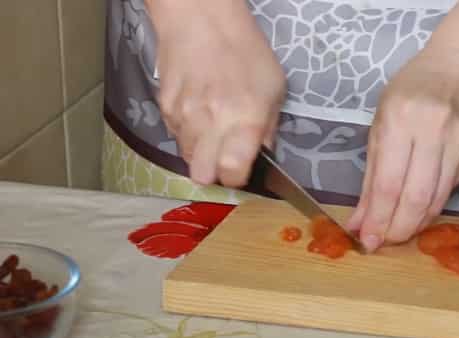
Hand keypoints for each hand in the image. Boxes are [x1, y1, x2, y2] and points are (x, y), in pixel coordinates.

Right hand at [147, 0, 285, 186]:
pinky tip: (199, 115)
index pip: (232, 173)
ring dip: (201, 153)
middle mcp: (211, 123)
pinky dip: (188, 134)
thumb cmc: (245, 51)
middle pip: (203, 175)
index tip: (244, 169)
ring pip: (187, 158)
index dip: (239, 177)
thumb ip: (269, 128)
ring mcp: (184, 117)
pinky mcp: (164, 108)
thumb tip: (264, 155)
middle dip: (215, 173)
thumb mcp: (274, 88)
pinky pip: (175, 136)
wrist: (201, 20)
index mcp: (244, 120)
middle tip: (226, 159)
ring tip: (214, 132)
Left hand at [346, 46, 458, 251]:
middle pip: (415, 198)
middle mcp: (433, 132)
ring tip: (397, 232)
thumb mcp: (381, 123)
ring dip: (414, 224)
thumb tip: (359, 221)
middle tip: (382, 243)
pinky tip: (418, 211)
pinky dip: (431, 208)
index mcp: (401, 120)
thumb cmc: (413, 92)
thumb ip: (371, 176)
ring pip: (436, 201)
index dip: (377, 219)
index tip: (367, 240)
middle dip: (397, 229)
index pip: (388, 183)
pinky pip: (449, 191)